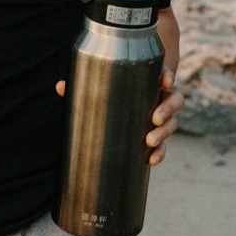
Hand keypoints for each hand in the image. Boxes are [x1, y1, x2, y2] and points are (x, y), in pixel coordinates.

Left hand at [54, 65, 184, 165]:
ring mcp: (160, 118)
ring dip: (165, 132)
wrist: (113, 119)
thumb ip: (81, 89)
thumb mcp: (95, 91)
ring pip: (172, 123)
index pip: (162, 74)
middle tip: (154, 118)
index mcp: (146, 82)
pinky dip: (160, 153)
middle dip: (168, 109)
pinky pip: (164, 145)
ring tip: (149, 141)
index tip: (165, 81)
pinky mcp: (157, 136)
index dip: (167, 75)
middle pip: (175, 99)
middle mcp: (157, 99)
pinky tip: (151, 160)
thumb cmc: (105, 98)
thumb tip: (61, 86)